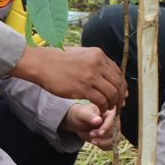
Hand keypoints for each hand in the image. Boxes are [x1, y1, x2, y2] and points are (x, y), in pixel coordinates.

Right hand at [12, 46, 126, 111]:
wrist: (43, 63)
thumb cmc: (59, 59)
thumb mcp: (82, 54)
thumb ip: (95, 62)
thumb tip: (107, 72)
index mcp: (98, 54)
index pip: (117, 71)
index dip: (122, 84)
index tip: (122, 93)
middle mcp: (97, 64)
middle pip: (118, 83)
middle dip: (120, 95)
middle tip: (119, 103)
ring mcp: (91, 76)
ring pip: (112, 93)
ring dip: (112, 103)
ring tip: (108, 107)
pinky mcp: (83, 88)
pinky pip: (101, 100)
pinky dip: (103, 107)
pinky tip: (100, 109)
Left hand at [63, 102, 117, 150]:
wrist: (79, 122)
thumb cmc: (81, 115)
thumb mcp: (81, 114)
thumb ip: (89, 116)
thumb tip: (98, 120)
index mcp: (108, 110)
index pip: (113, 119)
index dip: (107, 127)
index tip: (99, 133)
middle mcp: (114, 119)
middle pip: (115, 130)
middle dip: (103, 135)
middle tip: (91, 134)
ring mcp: (114, 129)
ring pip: (115, 139)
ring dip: (104, 143)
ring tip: (93, 141)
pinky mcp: (111, 138)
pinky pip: (112, 145)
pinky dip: (104, 146)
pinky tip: (96, 143)